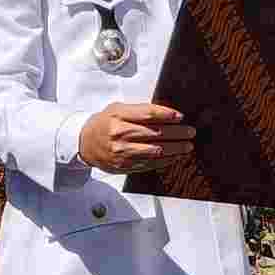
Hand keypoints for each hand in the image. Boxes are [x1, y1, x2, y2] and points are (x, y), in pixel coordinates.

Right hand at [79, 103, 194, 173]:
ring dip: (175, 149)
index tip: (180, 116)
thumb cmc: (104, 123)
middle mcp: (120, 134)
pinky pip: (150, 163)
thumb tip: (166, 114)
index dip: (166, 115)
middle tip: (190, 132)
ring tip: (187, 146)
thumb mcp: (116, 109)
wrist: (84, 143)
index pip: (147, 114)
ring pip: (155, 151)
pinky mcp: (124, 165)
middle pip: (155, 133)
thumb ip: (138, 110)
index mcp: (118, 116)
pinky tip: (174, 157)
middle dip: (177, 133)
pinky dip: (165, 161)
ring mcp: (122, 152)